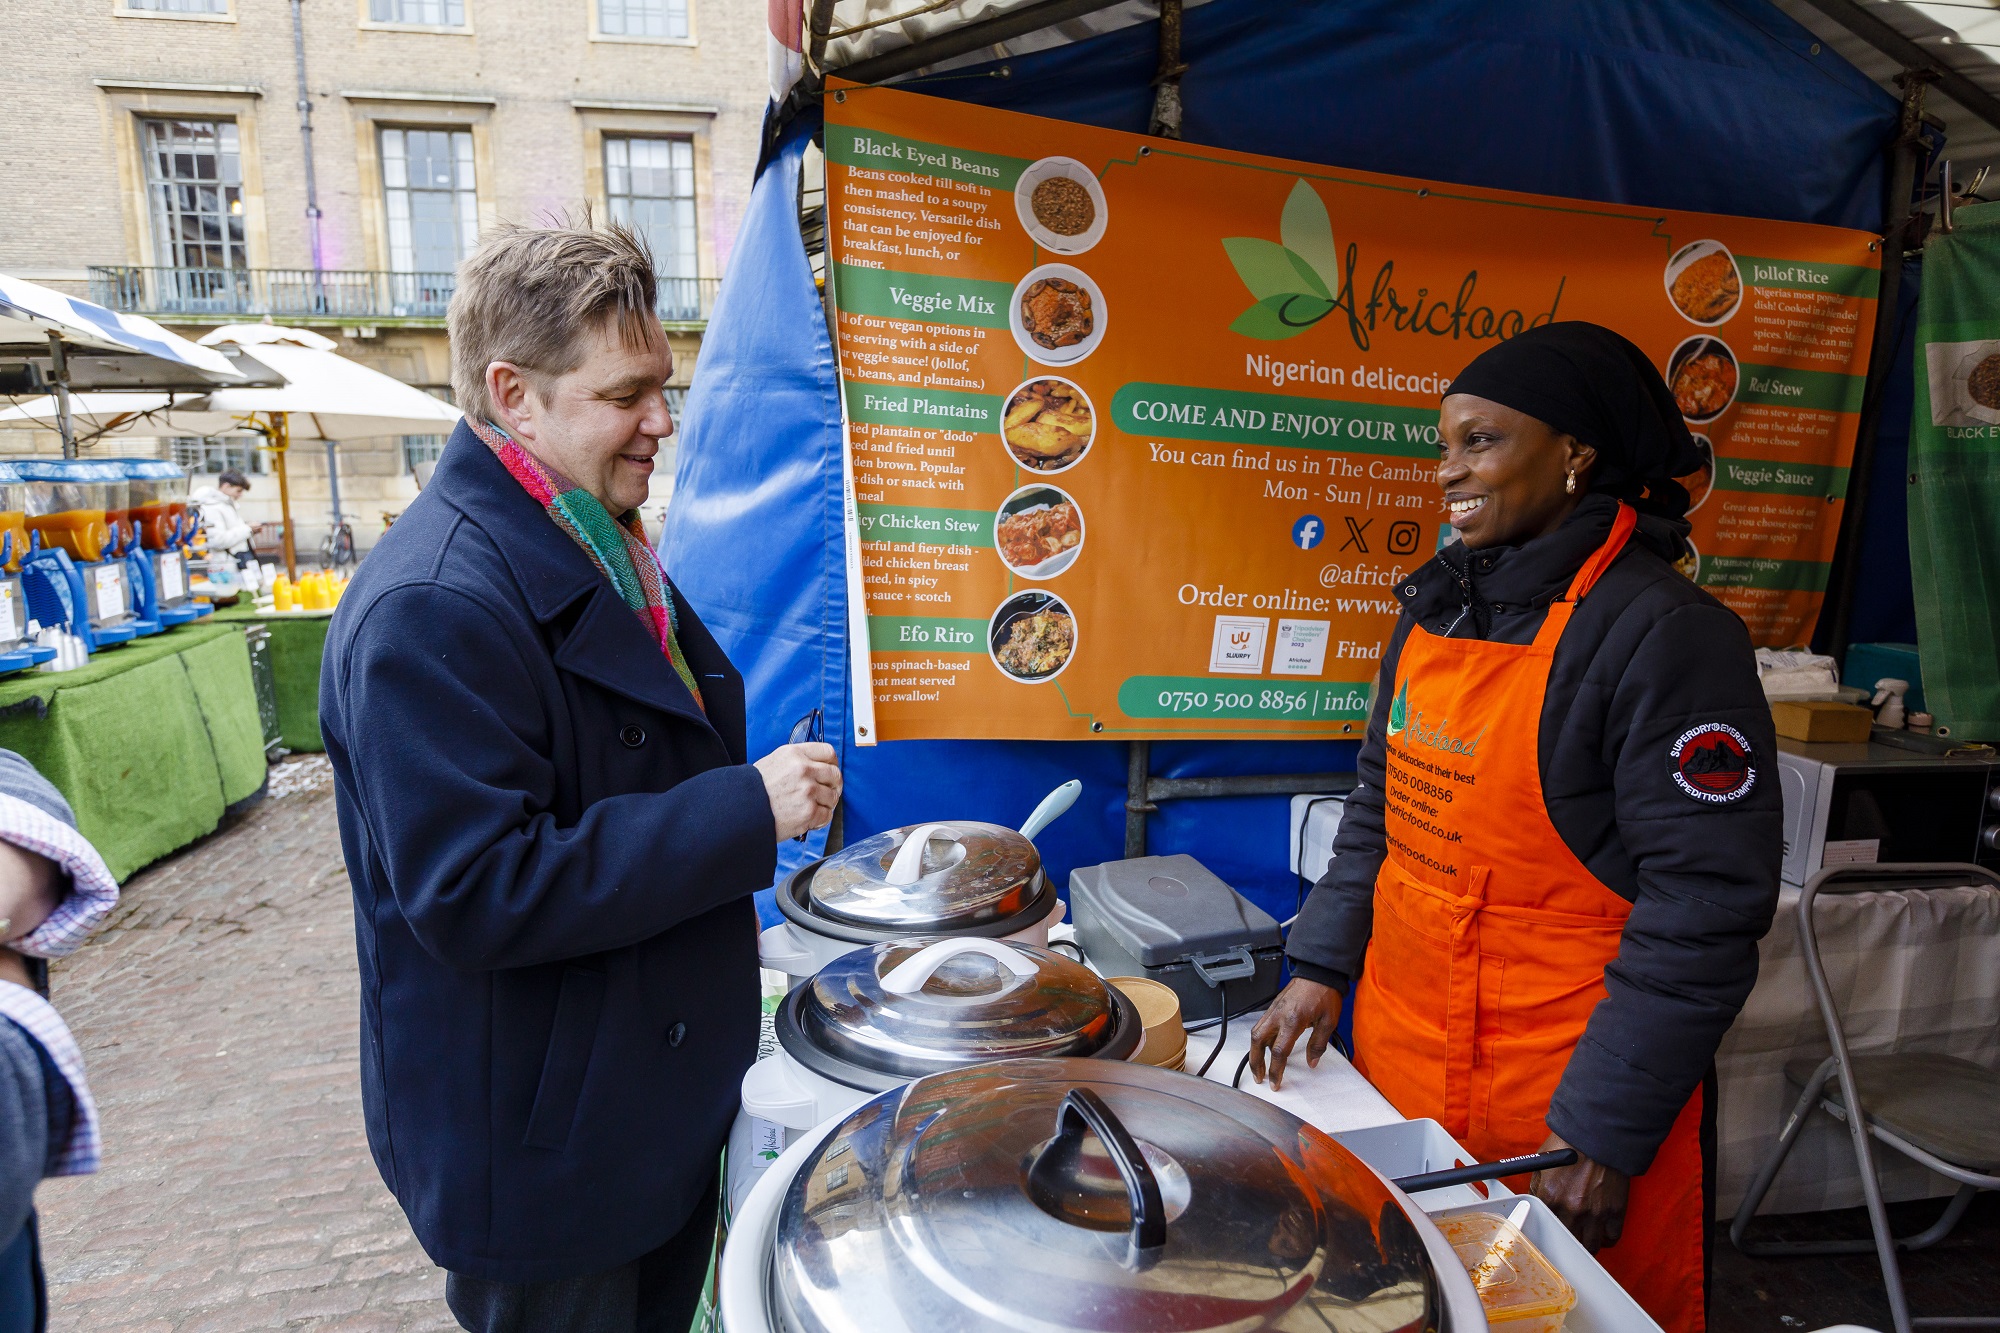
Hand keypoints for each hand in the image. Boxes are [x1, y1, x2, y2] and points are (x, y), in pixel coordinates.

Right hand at [754, 742, 840, 841]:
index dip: (833, 763)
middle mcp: (803, 770)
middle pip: (835, 774)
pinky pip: (827, 815)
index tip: (831, 770)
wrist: (741, 810)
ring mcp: (807, 791)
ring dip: (825, 804)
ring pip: (833, 796)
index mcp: (794, 754)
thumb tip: (817, 765)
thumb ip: (797, 761)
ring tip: (812, 807)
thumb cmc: (754, 789)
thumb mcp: (774, 762)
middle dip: (833, 785)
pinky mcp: (808, 811)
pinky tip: (809, 818)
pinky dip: (820, 819)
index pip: (828, 752)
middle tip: (827, 792)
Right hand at [1246, 977, 1341, 1089]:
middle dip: (1255, 1063)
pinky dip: (1259, 1039)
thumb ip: (1318, 1044)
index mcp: (1293, 1021)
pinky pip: (1261, 1025)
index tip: (1275, 1082)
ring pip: (1255, 1033)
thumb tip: (1312, 1062)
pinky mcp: (1274, 1006)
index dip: (1276, 1070)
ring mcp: (1274, 1010)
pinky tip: (1265, 1046)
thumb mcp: (1329, 1022)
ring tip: (1259, 1065)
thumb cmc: (1325, 993)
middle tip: (1259, 1077)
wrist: (1319, 972)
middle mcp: (1279, 1015)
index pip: (1278, 1051)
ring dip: (1254, 1052)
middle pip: (1257, 1042)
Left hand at [1530, 1132, 1629, 1252]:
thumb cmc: (1569, 1143)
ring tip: (1585, 1237)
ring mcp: (1595, 1213)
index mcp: (1550, 1196)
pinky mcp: (1615, 1211)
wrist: (1599, 1134)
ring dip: (1587, 1244)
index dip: (1547, 1229)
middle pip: (1568, 1242)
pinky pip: (1612, 1238)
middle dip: (1567, 1241)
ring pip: (1590, 1246)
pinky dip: (1607, 1238)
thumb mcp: (1542, 1161)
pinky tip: (1602, 1231)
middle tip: (1569, 1236)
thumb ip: (1537, 1186)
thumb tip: (1535, 1201)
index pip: (1544, 1226)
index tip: (1550, 1231)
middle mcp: (1571, 1209)